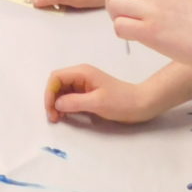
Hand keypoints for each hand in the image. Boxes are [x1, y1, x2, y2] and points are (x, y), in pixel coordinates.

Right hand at [44, 64, 159, 123]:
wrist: (141, 104)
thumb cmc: (121, 102)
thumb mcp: (97, 103)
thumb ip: (75, 102)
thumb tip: (57, 104)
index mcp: (82, 72)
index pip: (56, 77)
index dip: (50, 93)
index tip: (51, 111)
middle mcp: (81, 75)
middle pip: (57, 83)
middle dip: (52, 99)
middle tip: (54, 118)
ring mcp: (84, 84)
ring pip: (63, 91)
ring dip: (58, 104)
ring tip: (59, 119)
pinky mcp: (88, 93)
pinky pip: (71, 97)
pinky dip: (65, 106)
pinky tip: (66, 116)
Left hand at [106, 0, 191, 70]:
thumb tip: (130, 0)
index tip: (135, 10)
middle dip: (115, 7)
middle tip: (127, 20)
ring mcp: (151, 8)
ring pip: (113, 6)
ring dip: (117, 19)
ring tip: (133, 29)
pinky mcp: (149, 30)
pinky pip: (118, 26)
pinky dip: (122, 33)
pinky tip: (137, 38)